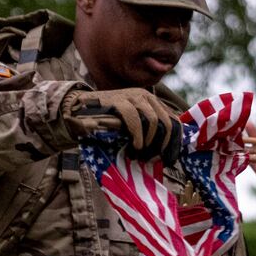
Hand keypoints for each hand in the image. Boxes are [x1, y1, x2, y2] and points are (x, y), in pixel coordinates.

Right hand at [63, 87, 181, 164]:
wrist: (79, 111)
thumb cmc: (108, 123)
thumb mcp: (134, 126)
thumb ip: (151, 132)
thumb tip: (169, 152)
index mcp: (153, 102)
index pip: (175, 121)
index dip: (176, 142)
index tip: (170, 159)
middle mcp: (145, 96)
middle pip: (167, 123)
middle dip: (164, 144)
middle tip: (154, 159)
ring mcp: (132, 97)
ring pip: (153, 121)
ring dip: (150, 141)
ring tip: (141, 153)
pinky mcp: (118, 101)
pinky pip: (135, 119)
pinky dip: (138, 135)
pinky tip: (136, 146)